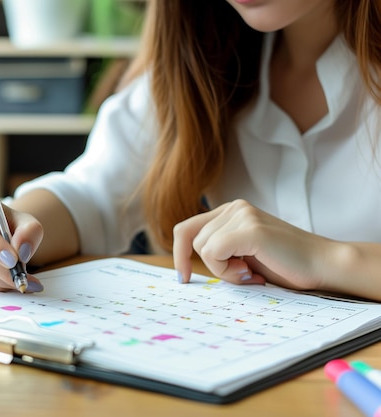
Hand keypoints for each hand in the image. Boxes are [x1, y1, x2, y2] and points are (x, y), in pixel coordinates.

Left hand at [173, 199, 330, 290]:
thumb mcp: (243, 254)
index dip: (179, 254)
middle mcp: (234, 207)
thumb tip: (183, 264)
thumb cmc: (284, 265)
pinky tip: (252, 272)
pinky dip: (228, 270)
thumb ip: (219, 249)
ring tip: (252, 272)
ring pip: (203, 248)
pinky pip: (214, 252)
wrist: (323, 265)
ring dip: (224, 270)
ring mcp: (242, 215)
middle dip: (213, 267)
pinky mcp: (249, 228)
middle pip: (194, 241)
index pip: (186, 229)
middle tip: (243, 275)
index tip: (183, 278)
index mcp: (230, 212)